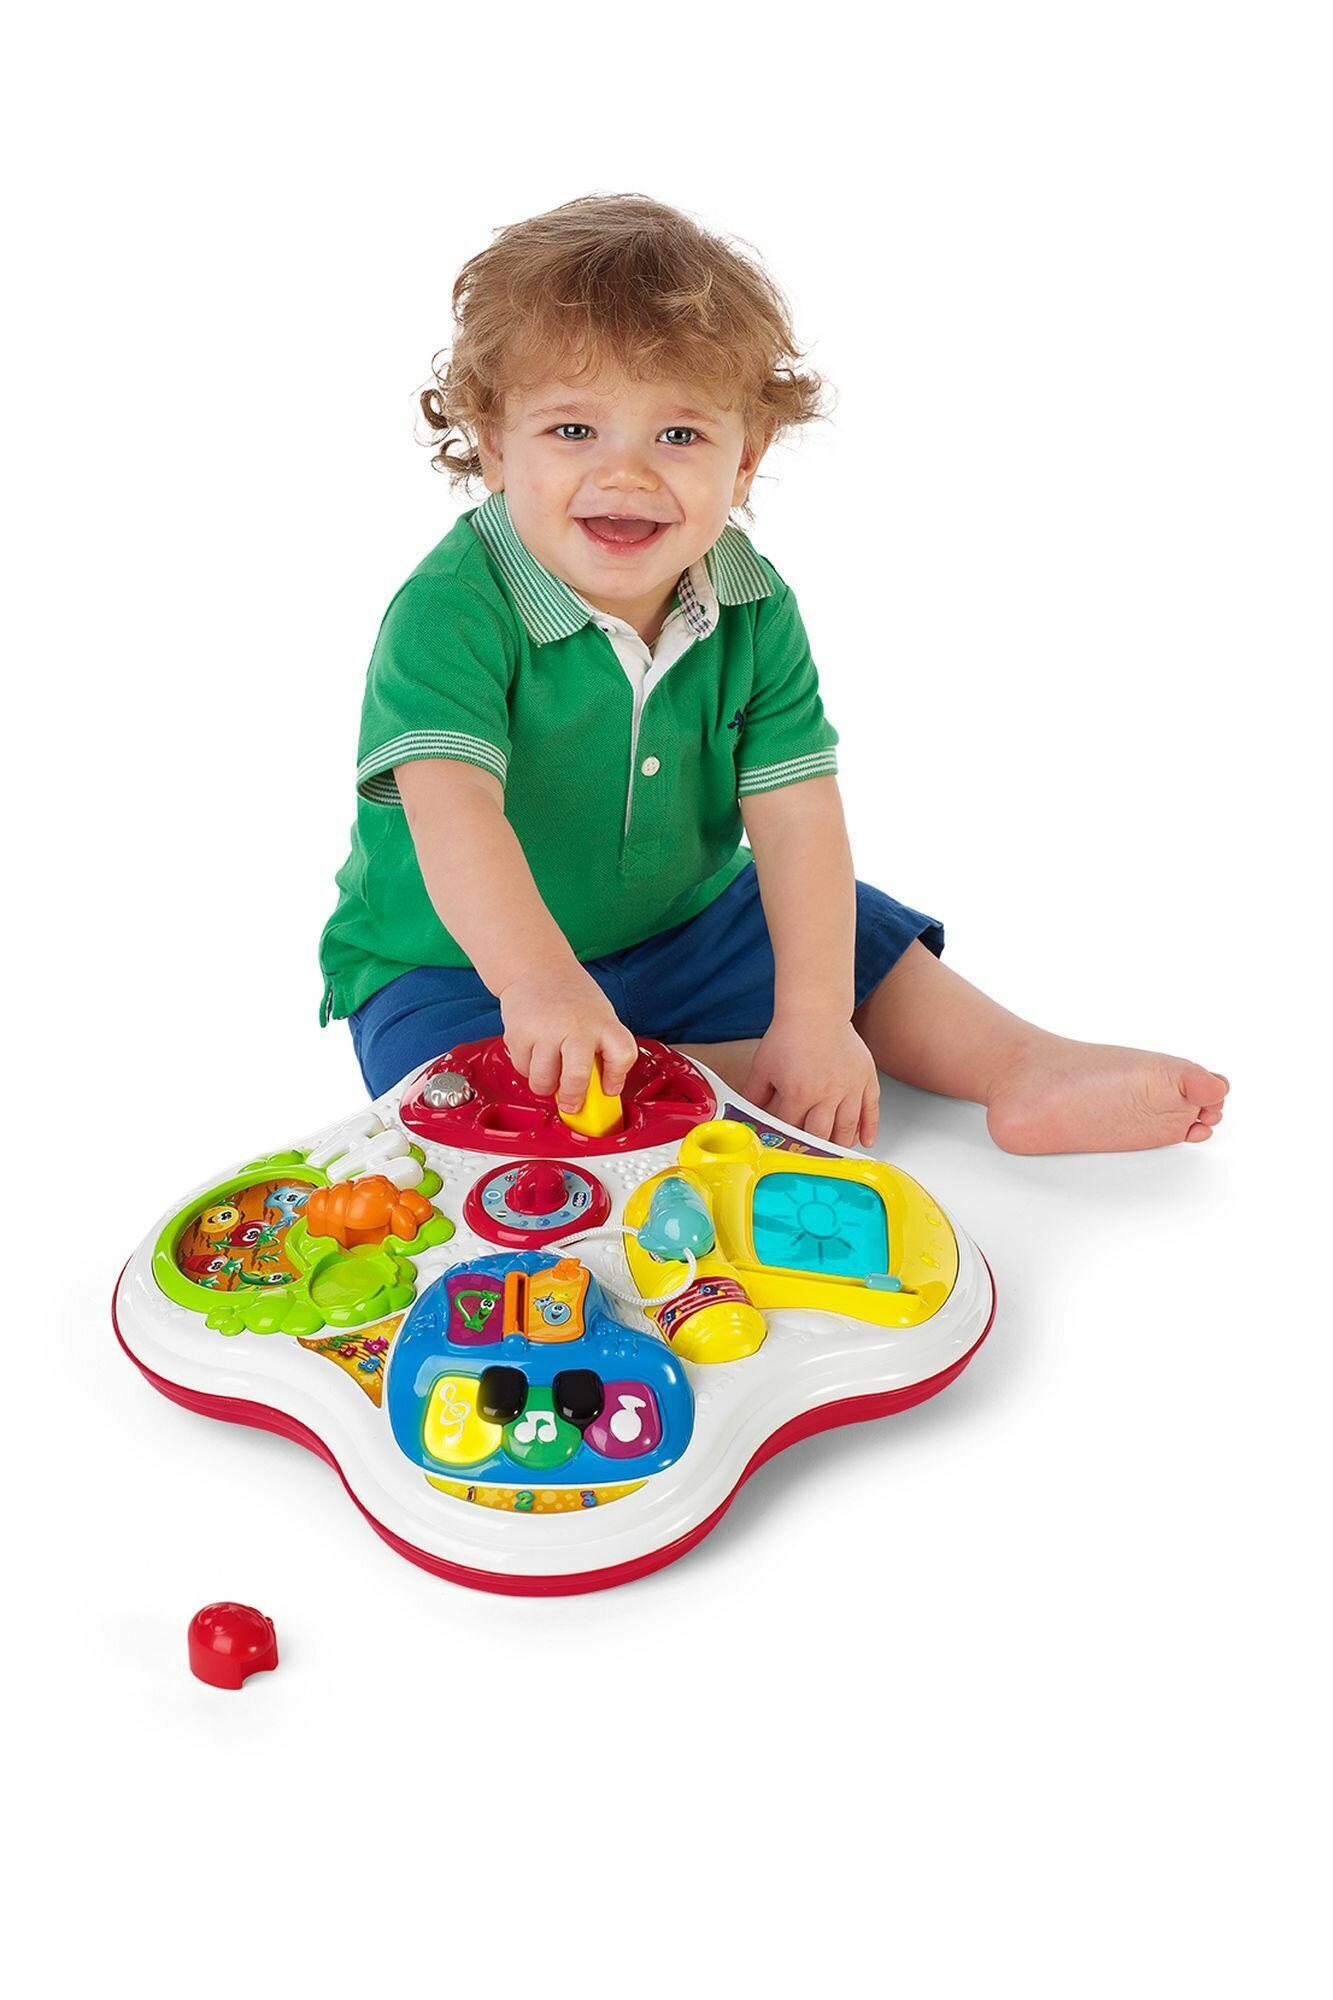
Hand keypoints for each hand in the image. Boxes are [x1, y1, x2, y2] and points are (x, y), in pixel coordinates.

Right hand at [498, 963, 639, 1113]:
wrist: (536, 968)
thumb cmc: (571, 998)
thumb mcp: (598, 1016)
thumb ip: (602, 1048)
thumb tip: (599, 1090)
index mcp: (603, 1022)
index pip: (622, 1055)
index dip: (616, 1079)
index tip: (608, 1088)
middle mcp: (576, 1026)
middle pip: (577, 1078)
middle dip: (572, 1099)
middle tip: (570, 1103)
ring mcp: (545, 1030)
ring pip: (543, 1081)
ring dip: (545, 1086)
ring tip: (548, 1072)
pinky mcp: (518, 1033)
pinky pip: (522, 1069)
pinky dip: (527, 1068)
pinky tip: (533, 1050)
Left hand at [743, 1015, 879, 1147]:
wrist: (815, 1011)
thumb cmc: (790, 1035)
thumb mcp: (763, 1067)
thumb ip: (754, 1095)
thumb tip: (747, 1115)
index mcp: (799, 1093)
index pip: (791, 1128)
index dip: (786, 1141)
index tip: (785, 1148)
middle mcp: (827, 1094)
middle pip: (821, 1135)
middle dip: (814, 1149)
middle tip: (811, 1156)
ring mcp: (849, 1087)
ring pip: (847, 1128)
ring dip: (840, 1144)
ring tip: (834, 1152)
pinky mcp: (865, 1079)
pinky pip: (871, 1109)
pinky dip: (870, 1128)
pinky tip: (866, 1141)